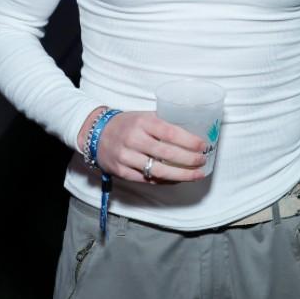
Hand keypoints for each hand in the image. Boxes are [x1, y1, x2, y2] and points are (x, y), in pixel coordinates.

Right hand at [88, 109, 206, 182]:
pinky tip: (177, 180)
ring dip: (180, 175)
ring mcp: (126, 157)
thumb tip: (192, 131)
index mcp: (142, 122)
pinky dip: (165, 181)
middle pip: (166, 154)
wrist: (96, 134)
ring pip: (158, 171)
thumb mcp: (144, 116)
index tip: (203, 146)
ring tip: (196, 175)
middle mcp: (133, 139)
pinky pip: (147, 180)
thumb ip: (163, 123)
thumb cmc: (127, 124)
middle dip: (189, 160)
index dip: (189, 141)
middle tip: (202, 162)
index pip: (170, 133)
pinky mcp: (121, 171)